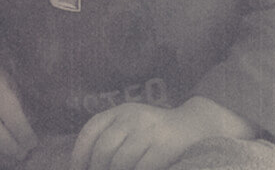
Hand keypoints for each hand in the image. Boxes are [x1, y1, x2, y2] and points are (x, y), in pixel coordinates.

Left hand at [69, 98, 237, 169]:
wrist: (195, 125)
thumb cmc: (155, 131)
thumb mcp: (131, 124)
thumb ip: (110, 136)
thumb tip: (85, 164)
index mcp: (120, 110)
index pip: (91, 131)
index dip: (79, 154)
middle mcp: (133, 117)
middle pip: (103, 150)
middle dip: (97, 169)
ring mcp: (149, 130)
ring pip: (121, 161)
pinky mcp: (165, 146)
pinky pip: (142, 167)